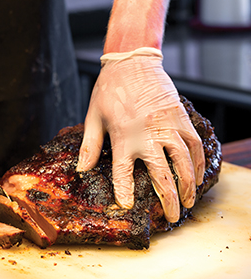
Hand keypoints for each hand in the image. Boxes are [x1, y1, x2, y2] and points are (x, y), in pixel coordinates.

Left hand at [76, 49, 205, 222]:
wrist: (132, 62)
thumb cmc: (109, 89)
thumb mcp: (93, 116)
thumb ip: (90, 145)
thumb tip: (82, 170)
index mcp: (122, 135)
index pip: (123, 171)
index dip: (125, 191)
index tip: (127, 205)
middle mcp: (147, 134)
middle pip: (162, 174)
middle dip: (169, 200)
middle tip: (173, 217)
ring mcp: (167, 126)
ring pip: (184, 163)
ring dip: (188, 185)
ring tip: (188, 202)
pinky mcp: (180, 118)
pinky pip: (194, 145)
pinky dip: (198, 163)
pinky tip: (197, 175)